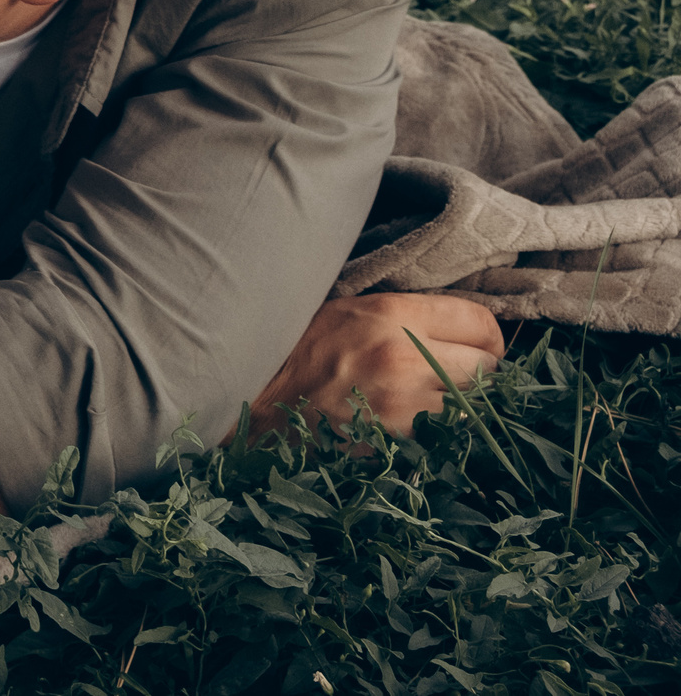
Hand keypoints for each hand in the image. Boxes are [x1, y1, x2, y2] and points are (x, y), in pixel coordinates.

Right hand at [253, 293, 506, 437]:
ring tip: (432, 396)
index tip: (476, 343)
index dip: (485, 335)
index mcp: (393, 314)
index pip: (478, 321)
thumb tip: (455, 324)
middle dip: (478, 370)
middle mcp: (407, 357)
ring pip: (474, 405)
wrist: (261, 402)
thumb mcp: (349, 310)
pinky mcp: (400, 439)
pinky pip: (448, 433)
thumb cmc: (300, 350)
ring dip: (462, 403)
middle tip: (455, 372)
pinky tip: (415, 419)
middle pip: (488, 366)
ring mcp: (407, 404)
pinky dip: (441, 428)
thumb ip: (405, 314)